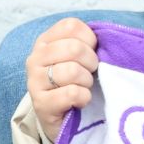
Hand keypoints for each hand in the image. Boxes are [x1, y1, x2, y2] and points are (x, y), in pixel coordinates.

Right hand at [26, 17, 99, 141]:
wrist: (63, 117)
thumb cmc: (77, 81)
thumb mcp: (81, 57)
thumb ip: (89, 43)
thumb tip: (108, 37)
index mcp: (46, 41)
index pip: (71, 26)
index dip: (90, 40)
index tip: (91, 52)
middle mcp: (35, 58)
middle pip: (74, 48)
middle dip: (91, 62)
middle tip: (89, 73)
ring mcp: (34, 81)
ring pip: (73, 71)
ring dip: (87, 82)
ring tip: (83, 87)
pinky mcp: (40, 104)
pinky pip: (71, 93)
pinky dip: (83, 97)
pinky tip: (79, 100)